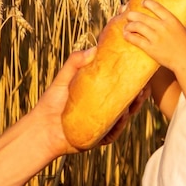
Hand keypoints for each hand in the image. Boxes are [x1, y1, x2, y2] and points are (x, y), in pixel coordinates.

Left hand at [32, 47, 149, 155]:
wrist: (42, 128)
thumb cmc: (52, 102)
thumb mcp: (64, 78)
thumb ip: (75, 62)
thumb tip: (94, 49)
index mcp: (101, 93)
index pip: (122, 85)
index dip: (134, 79)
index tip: (142, 71)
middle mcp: (106, 108)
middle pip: (129, 100)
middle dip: (139, 95)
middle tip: (144, 87)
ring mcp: (104, 123)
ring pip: (124, 116)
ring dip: (132, 109)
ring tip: (134, 101)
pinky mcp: (100, 136)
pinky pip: (113, 132)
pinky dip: (118, 126)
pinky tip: (121, 117)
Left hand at [122, 0, 185, 74]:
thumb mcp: (182, 30)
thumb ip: (172, 25)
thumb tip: (166, 21)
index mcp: (172, 20)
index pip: (156, 6)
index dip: (147, 3)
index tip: (142, 3)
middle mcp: (163, 27)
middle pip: (142, 16)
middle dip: (133, 15)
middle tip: (129, 15)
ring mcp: (156, 37)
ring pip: (137, 26)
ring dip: (129, 25)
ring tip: (126, 26)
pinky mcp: (151, 49)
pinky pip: (136, 40)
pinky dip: (129, 36)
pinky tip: (126, 35)